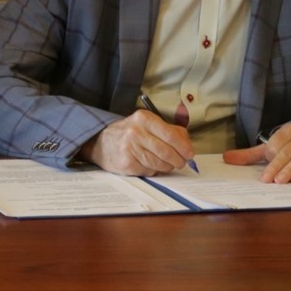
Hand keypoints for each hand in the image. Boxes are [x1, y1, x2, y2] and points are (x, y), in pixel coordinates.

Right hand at [80, 110, 194, 175]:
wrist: (100, 142)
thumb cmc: (129, 133)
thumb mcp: (147, 124)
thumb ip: (169, 130)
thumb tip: (187, 145)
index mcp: (144, 118)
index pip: (170, 135)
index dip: (183, 147)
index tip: (190, 154)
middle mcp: (136, 132)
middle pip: (166, 151)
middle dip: (178, 160)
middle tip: (181, 162)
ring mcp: (130, 148)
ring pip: (159, 163)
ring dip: (167, 167)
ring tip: (167, 165)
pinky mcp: (126, 163)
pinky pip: (148, 171)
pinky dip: (154, 171)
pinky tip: (151, 166)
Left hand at [223, 124, 290, 183]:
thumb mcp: (272, 146)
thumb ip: (250, 154)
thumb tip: (226, 158)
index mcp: (287, 132)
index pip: (276, 145)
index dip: (269, 158)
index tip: (263, 174)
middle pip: (286, 153)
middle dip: (276, 166)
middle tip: (267, 180)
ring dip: (290, 170)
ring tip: (280, 181)